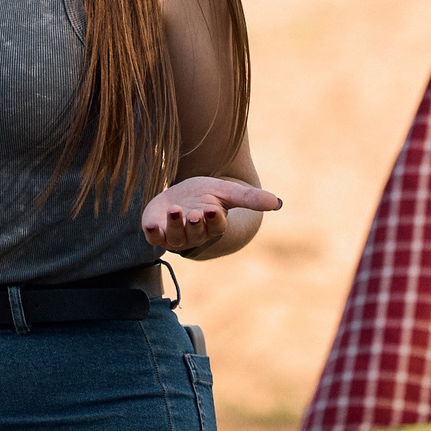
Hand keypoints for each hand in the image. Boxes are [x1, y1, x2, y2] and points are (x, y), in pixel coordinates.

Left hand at [141, 175, 281, 252]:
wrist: (180, 195)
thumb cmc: (204, 196)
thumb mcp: (226, 192)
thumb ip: (250, 198)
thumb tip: (278, 203)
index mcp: (213, 225)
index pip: (216, 226)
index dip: (214, 219)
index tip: (213, 209)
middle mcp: (194, 233)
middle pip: (196, 233)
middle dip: (196, 224)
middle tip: (195, 213)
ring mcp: (174, 234)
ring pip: (175, 237)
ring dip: (175, 225)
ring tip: (176, 210)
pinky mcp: (156, 232)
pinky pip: (153, 238)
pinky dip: (152, 233)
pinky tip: (152, 225)